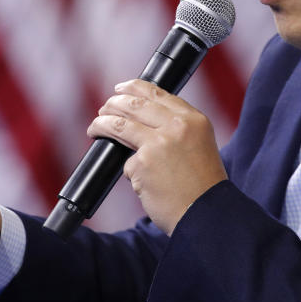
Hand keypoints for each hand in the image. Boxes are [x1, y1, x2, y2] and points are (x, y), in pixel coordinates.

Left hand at [87, 79, 226, 234]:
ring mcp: (158, 144)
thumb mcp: (199, 144)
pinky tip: (141, 183)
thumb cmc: (202, 185)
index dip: (134, 87)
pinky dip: (131, 173)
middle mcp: (176, 127)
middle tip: (103, 110)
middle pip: (133, 105)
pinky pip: (127, 164)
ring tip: (94, 128)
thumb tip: (140, 118)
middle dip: (112, 105)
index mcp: (193, 119)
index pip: (157, 93)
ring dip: (101, 124)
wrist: (206, 214)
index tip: (120, 89)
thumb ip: (176, 128)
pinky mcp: (142, 164)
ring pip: (119, 125)